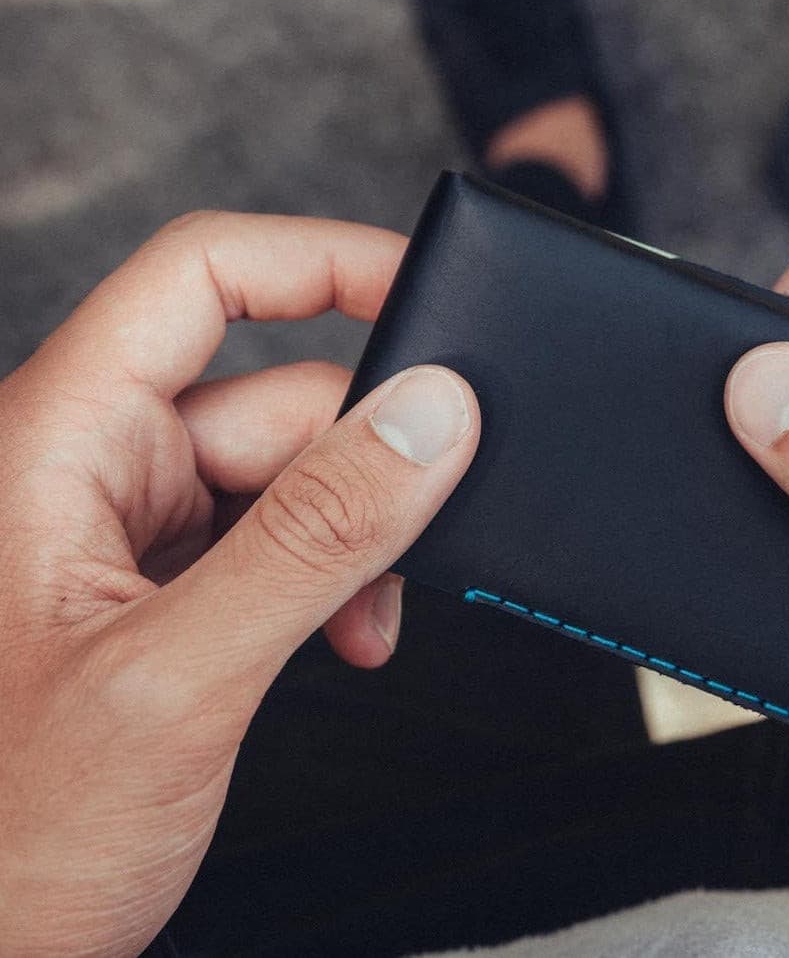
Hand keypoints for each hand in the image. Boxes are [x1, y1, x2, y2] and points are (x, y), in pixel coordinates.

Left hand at [0, 213, 479, 957]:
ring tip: (366, 619)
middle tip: (415, 528)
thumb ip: (315, 536)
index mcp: (54, 443)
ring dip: (354, 539)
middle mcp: (88, 468)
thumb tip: (428, 418)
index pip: (199, 278)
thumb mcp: (180, 677)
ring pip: (290, 471)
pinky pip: (280, 537)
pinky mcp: (162, 587)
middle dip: (362, 461)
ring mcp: (125, 530)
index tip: (425, 286)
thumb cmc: (2, 846)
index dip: (319, 260)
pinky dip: (334, 578)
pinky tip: (346, 636)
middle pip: (273, 390)